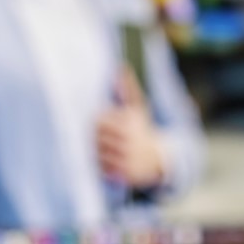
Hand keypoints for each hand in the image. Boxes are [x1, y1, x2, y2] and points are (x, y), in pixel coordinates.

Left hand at [96, 68, 165, 187]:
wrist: (157, 158)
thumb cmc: (142, 129)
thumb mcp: (139, 108)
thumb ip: (129, 89)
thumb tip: (120, 68)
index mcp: (130, 125)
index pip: (100, 122)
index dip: (93, 123)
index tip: (90, 122)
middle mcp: (129, 143)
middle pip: (96, 139)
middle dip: (90, 137)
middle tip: (85, 135)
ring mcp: (126, 160)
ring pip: (97, 154)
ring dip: (91, 151)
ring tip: (92, 147)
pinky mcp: (124, 174)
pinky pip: (102, 169)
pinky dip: (97, 164)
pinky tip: (99, 159)